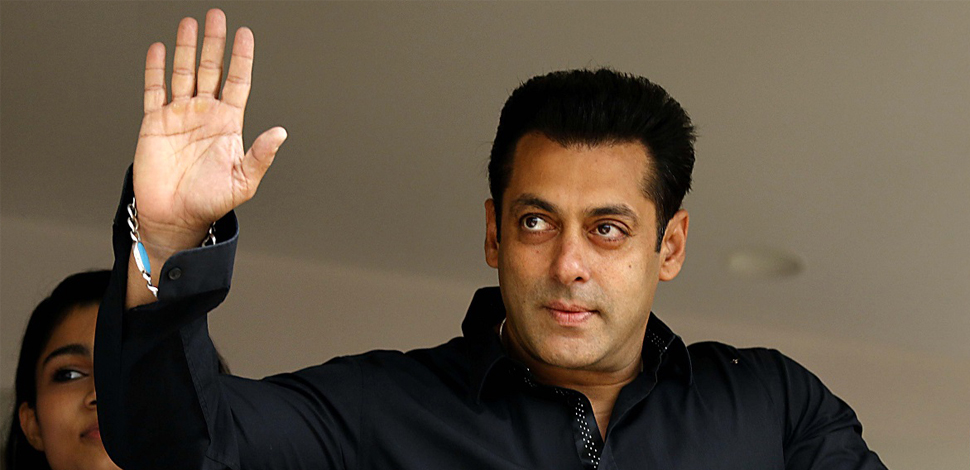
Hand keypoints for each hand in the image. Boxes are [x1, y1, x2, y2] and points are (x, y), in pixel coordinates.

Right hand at [132, 9, 285, 252]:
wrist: (175, 216)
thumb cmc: (210, 202)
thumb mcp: (243, 181)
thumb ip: (261, 155)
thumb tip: (281, 133)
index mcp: (228, 124)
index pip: (238, 82)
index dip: (242, 58)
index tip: (245, 35)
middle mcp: (205, 115)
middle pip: (212, 70)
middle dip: (214, 43)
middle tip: (218, 16)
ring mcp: (180, 116)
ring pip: (184, 73)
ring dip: (188, 48)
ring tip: (190, 23)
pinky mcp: (155, 123)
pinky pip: (155, 90)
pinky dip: (156, 69)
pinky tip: (159, 49)